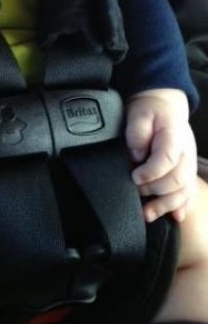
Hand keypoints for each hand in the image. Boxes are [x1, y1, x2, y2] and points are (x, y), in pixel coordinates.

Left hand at [125, 89, 197, 222]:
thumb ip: (137, 133)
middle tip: (135, 189)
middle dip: (155, 189)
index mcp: (175, 136)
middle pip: (178, 179)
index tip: (134, 176)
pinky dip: (183, 206)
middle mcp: (186, 153)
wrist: (164, 106)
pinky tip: (175, 217)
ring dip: (166, 205)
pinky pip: (189, 193)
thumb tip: (137, 156)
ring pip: (185, 190)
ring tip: (147, 214)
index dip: (151, 171)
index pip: (167, 159)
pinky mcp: (187, 171)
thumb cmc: (150, 110)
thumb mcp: (139, 113)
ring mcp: (189, 164)